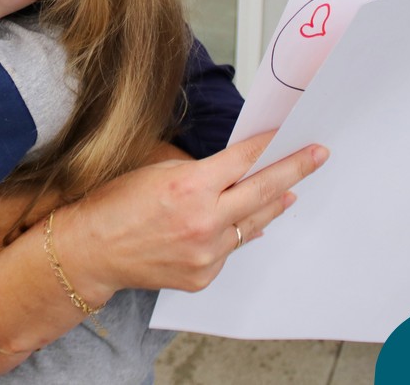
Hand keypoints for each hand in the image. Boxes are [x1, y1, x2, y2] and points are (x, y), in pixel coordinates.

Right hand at [54, 131, 327, 298]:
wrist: (91, 249)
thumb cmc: (116, 202)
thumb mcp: (157, 169)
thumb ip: (201, 170)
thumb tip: (236, 168)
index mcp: (190, 187)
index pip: (243, 160)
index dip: (267, 145)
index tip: (287, 134)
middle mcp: (204, 221)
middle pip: (263, 190)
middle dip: (294, 170)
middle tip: (318, 156)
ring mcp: (206, 253)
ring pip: (253, 223)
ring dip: (273, 203)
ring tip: (291, 189)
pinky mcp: (203, 275)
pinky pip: (231, 248)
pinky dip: (239, 232)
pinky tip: (248, 221)